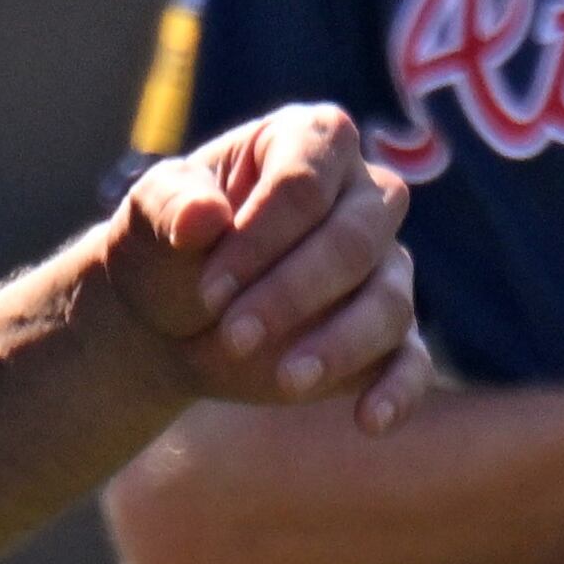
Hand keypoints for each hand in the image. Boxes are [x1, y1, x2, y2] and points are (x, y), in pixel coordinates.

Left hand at [106, 106, 425, 433]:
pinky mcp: (388, 336)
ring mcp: (384, 267)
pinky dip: (398, 391)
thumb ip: (169, 205)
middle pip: (356, 239)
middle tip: (232, 334)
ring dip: (338, 344)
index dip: (260, 238)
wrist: (169, 314)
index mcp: (310, 142)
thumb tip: (203, 217)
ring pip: (390, 301)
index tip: (208, 287)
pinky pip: (414, 360)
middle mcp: (364, 197)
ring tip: (284, 380)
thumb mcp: (149, 215)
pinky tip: (367, 421)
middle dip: (294, 292)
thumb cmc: (168, 245)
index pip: (306, 182)